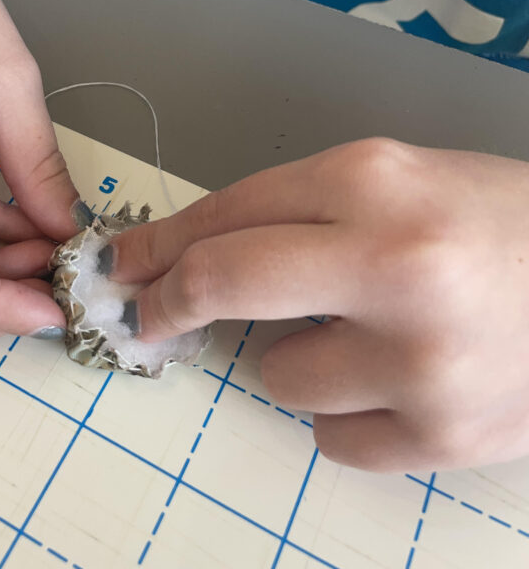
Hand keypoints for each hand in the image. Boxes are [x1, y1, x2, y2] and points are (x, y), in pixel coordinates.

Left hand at [107, 139, 528, 471]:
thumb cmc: (499, 222)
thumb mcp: (398, 181)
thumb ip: (301, 209)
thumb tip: (199, 251)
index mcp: (376, 180)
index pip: (231, 210)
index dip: (162, 239)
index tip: (126, 261)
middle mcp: (392, 263)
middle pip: (223, 281)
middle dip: (166, 301)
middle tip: (149, 315)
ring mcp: (419, 359)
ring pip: (278, 374)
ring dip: (295, 357)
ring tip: (362, 334)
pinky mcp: (443, 435)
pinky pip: (334, 437)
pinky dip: (347, 410)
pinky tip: (394, 379)